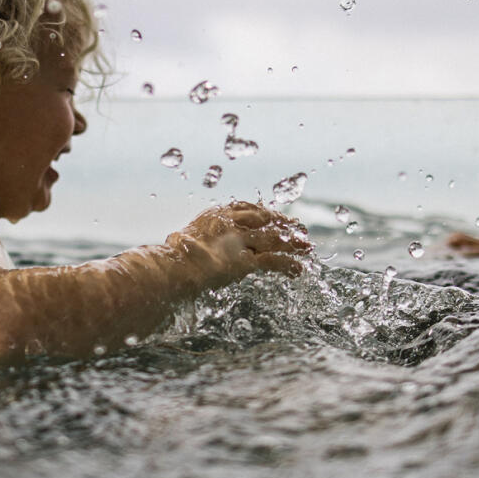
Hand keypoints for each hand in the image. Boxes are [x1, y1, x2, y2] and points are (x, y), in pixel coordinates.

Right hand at [167, 201, 312, 287]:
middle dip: (284, 223)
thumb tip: (199, 244)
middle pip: (265, 219)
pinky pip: (272, 261)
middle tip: (301, 227)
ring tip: (307, 248)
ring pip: (273, 238)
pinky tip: (298, 270)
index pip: (246, 207)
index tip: (276, 214)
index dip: (265, 211)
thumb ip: (201, 239)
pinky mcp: (245, 261)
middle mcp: (230, 223)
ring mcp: (238, 241)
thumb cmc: (171, 260)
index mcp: (215, 215)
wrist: (171, 270)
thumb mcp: (185, 240)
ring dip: (293, 243)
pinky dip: (288, 265)